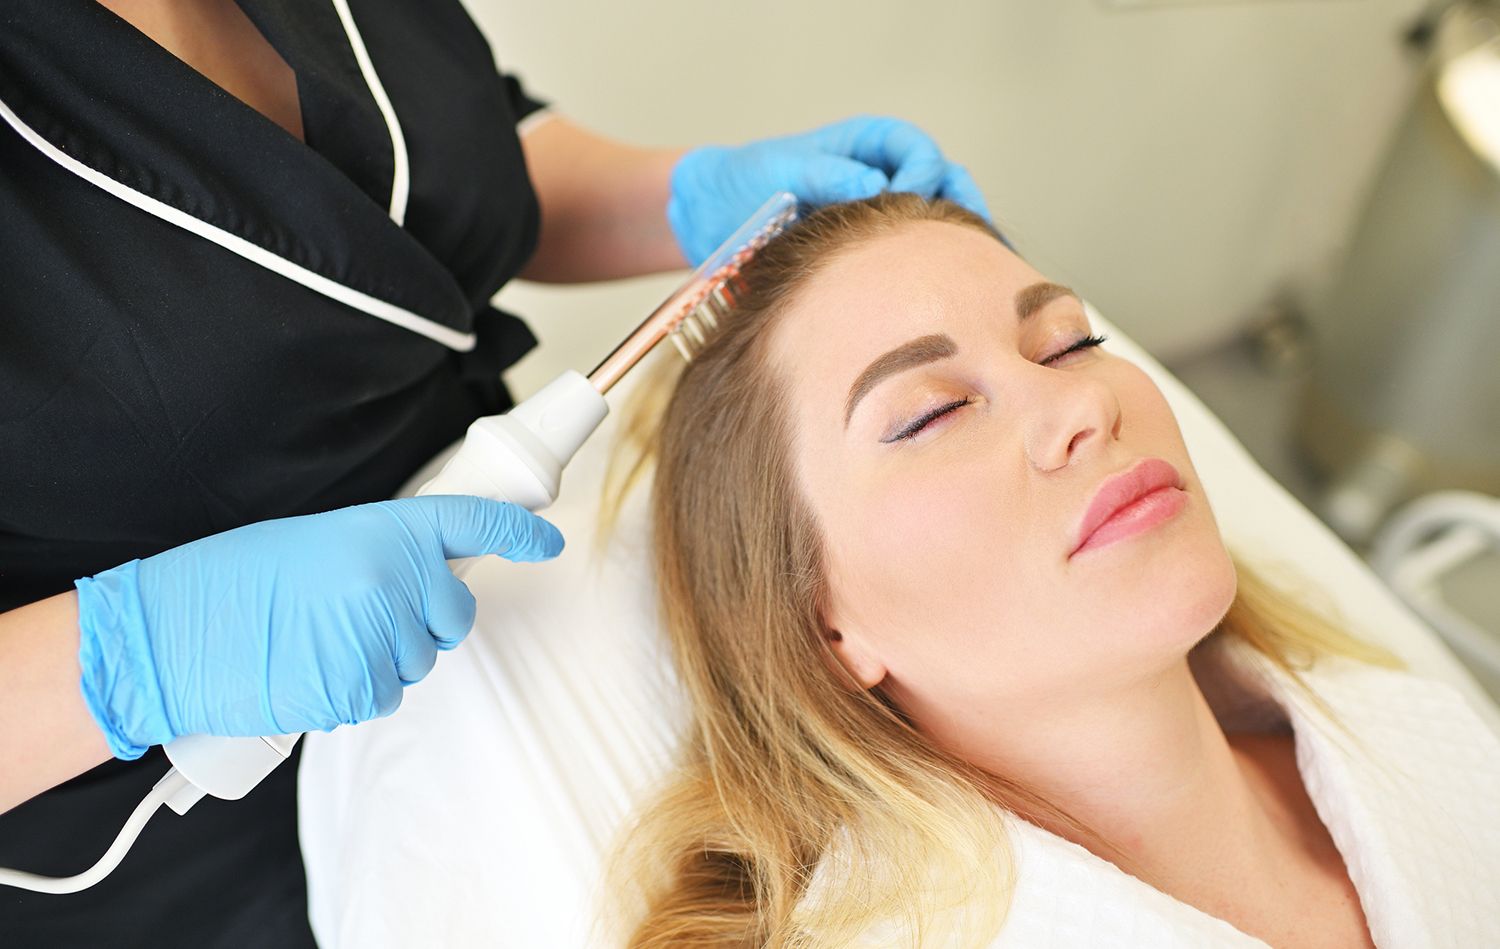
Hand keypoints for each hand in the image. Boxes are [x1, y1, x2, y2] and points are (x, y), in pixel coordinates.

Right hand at [74, 496, 563, 757]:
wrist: (170, 630)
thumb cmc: (234, 580)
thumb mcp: (319, 541)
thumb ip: (382, 554)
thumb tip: (421, 579)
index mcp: (384, 531)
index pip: (472, 523)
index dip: (517, 532)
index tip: (547, 541)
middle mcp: (393, 581)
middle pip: (454, 616)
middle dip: (426, 620)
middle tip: (362, 612)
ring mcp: (378, 639)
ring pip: (418, 662)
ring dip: (383, 657)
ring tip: (318, 638)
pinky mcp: (357, 689)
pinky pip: (382, 696)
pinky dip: (354, 689)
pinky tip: (309, 667)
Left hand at [667, 115, 991, 264]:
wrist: (717, 218)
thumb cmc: (748, 181)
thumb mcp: (782, 169)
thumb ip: (827, 173)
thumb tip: (876, 185)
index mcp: (870, 144)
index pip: (919, 152)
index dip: (922, 174)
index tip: (908, 203)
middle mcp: (887, 175)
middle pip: (946, 185)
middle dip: (962, 211)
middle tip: (970, 245)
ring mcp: (887, 214)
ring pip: (938, 224)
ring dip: (951, 246)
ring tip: (964, 276)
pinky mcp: (877, 252)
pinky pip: (913, 258)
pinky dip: (926, 272)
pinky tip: (932, 297)